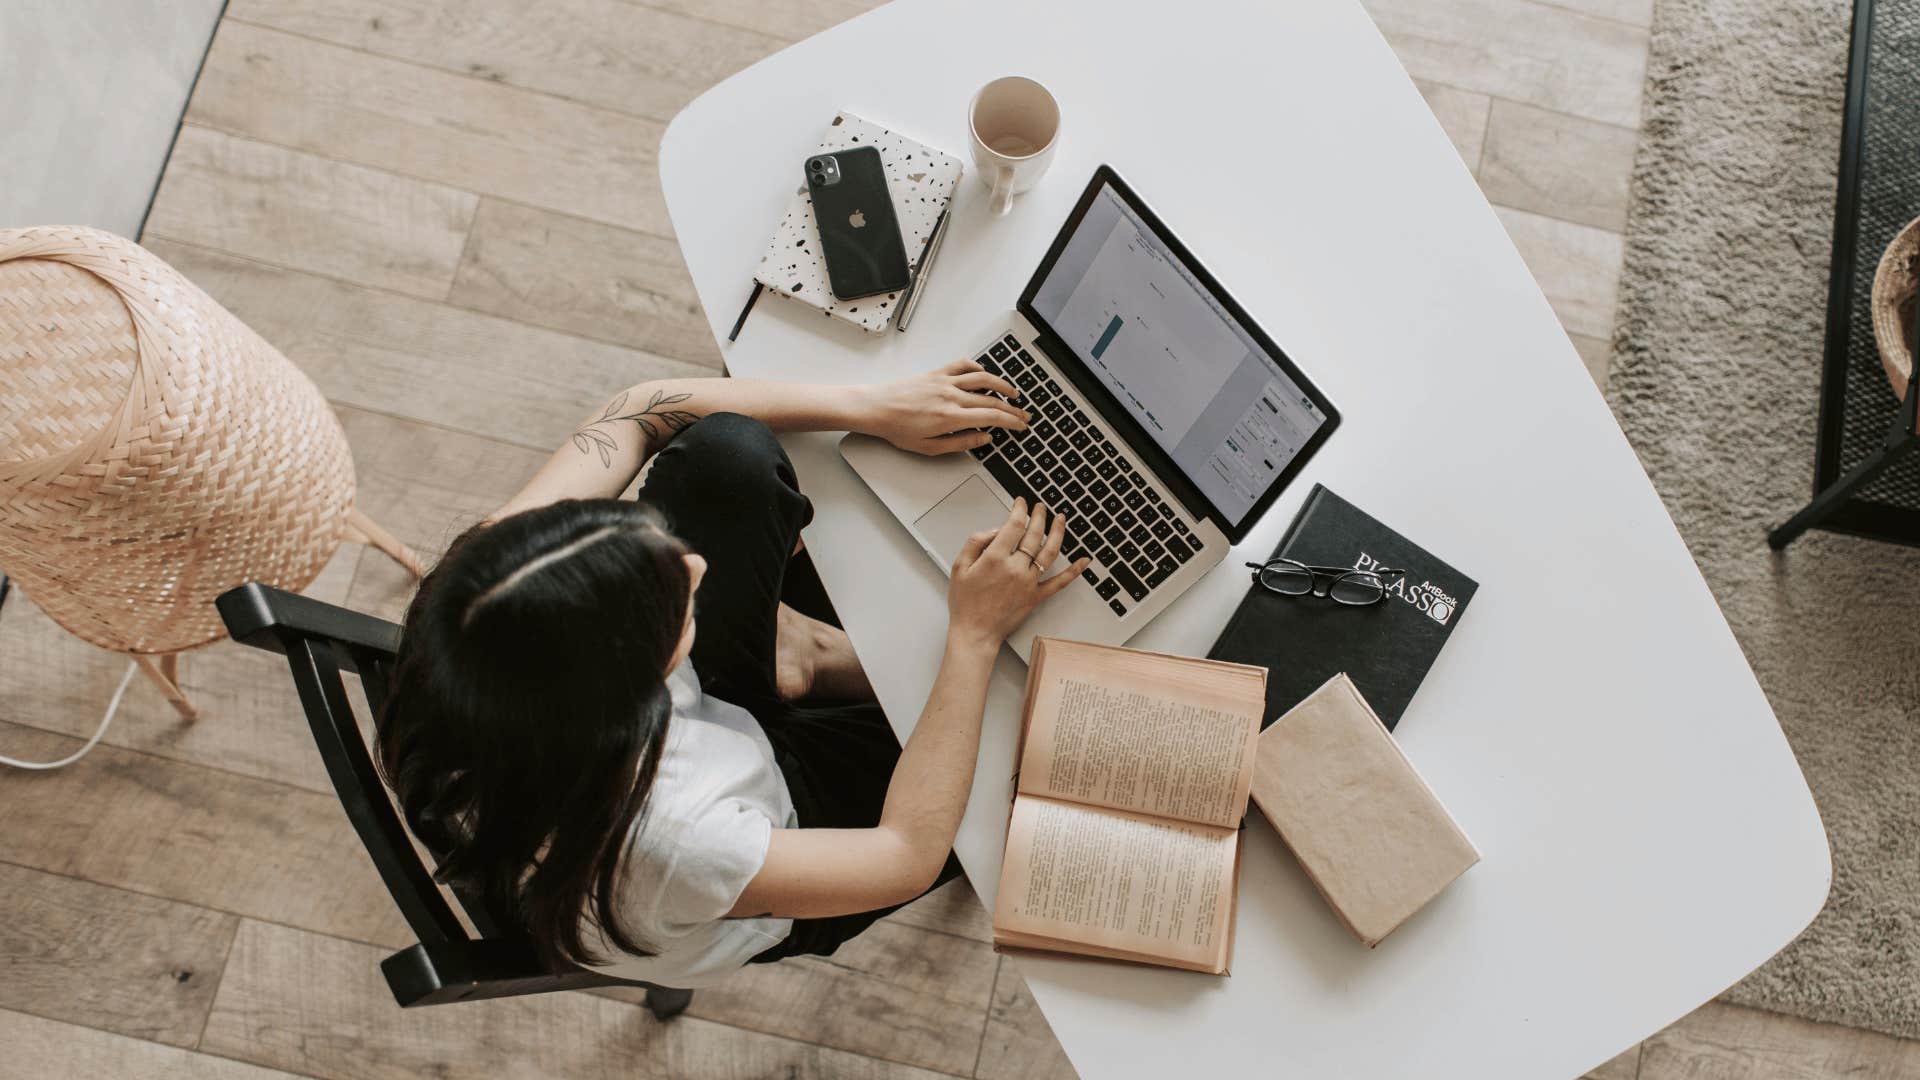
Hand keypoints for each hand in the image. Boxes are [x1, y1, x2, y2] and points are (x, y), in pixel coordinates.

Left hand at [858, 358, 1029, 454]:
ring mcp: (945, 382)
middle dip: (1012, 408)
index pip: (992, 417)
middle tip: (1023, 414)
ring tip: (1012, 393)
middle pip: (992, 399)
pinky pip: (963, 365)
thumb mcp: (930, 447)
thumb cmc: (898, 429)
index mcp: (951, 417)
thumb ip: (960, 443)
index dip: (1011, 421)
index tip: (1021, 425)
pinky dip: (977, 367)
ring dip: (1002, 385)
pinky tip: (984, 373)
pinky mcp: (936, 372)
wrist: (876, 408)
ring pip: (983, 378)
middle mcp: (951, 396)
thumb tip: (984, 438)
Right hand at [947, 498, 1090, 648]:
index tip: (1021, 503)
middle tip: (1040, 507)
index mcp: (995, 558)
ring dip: (1058, 532)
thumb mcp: (959, 566)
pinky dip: (1074, 571)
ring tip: (1060, 519)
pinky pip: (1059, 582)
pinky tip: (1084, 561)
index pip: (1014, 525)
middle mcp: (1015, 568)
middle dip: (1038, 515)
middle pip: (1034, 534)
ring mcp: (1028, 582)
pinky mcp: (1036, 596)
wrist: (975, 632)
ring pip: (1049, 552)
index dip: (1020, 509)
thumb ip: (976, 542)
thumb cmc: (965, 603)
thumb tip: (995, 531)